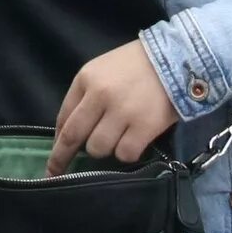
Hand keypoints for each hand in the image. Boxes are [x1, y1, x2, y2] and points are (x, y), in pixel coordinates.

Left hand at [50, 43, 178, 171]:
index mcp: (87, 79)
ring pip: (98, 148)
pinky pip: (125, 154)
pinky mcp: (145, 127)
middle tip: (59, 174)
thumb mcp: (102, 70)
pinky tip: (134, 142)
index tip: (53, 161)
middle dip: (63, 159)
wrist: (178, 58)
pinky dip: (127, 153)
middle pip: (74, 137)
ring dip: (104, 149)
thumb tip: (67, 134)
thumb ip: (83, 97)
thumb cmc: (137, 65)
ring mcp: (123, 112)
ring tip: (118, 138)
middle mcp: (101, 95)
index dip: (57, 143)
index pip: (64, 118)